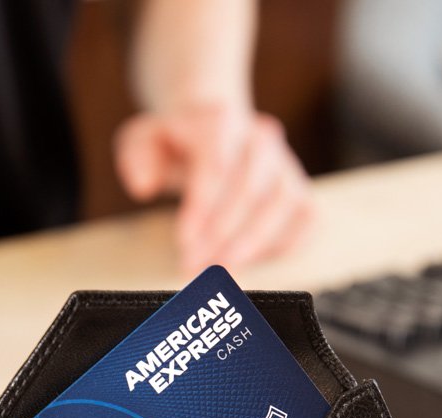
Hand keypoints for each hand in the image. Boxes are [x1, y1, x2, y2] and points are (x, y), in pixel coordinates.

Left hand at [115, 104, 311, 272]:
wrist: (214, 131)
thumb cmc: (176, 144)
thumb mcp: (143, 139)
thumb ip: (135, 157)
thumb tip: (142, 186)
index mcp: (220, 121)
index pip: (216, 166)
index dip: (202, 208)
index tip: (184, 243)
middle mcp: (261, 138)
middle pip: (250, 189)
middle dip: (220, 235)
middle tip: (193, 266)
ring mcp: (286, 164)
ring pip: (282, 205)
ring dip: (250, 245)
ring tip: (217, 272)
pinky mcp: (300, 190)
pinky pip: (305, 219)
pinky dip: (282, 245)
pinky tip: (251, 263)